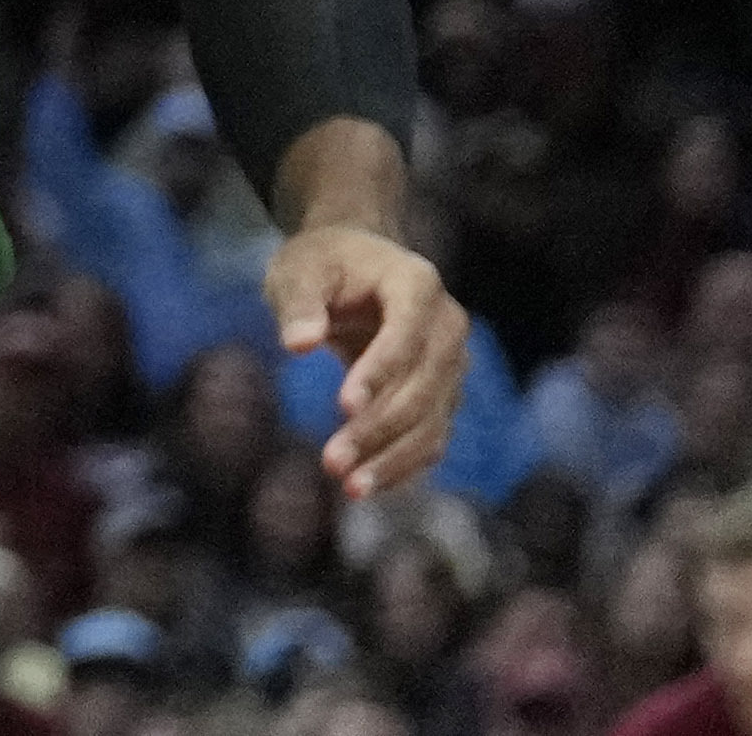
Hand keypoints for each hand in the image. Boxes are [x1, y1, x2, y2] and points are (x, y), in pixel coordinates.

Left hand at [274, 215, 468, 497]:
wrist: (354, 267)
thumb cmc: (322, 265)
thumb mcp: (299, 269)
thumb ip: (299, 302)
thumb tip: (298, 344)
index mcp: (417, 283)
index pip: (405, 335)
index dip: (379, 372)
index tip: (343, 406)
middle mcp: (448, 327)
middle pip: (422, 387)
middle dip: (378, 428)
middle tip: (332, 461)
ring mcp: (453, 365)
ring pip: (432, 422)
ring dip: (392, 458)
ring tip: (348, 485)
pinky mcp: (445, 396)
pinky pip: (431, 438)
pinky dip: (402, 466)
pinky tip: (366, 485)